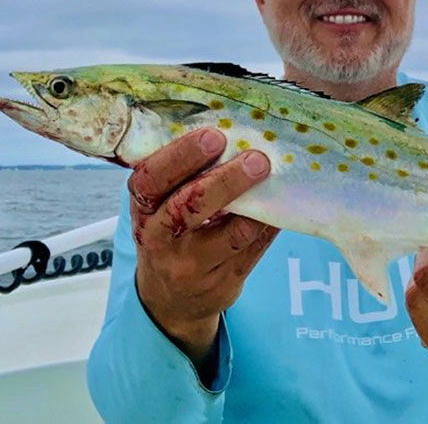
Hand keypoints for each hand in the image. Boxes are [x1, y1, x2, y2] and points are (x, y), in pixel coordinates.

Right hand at [127, 128, 278, 372]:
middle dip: (225, 180)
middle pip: (190, 208)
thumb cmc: (170, 234)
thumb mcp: (159, 207)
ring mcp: (193, 266)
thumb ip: (181, 176)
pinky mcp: (223, 282)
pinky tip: (284, 203)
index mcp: (142, 210)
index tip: (213, 135)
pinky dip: (271, 223)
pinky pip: (254, 249)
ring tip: (275, 177)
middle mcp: (161, 240)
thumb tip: (232, 128)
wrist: (170, 300)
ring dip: (258, 204)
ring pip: (231, 234)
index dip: (180, 156)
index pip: (151, 180)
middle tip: (257, 158)